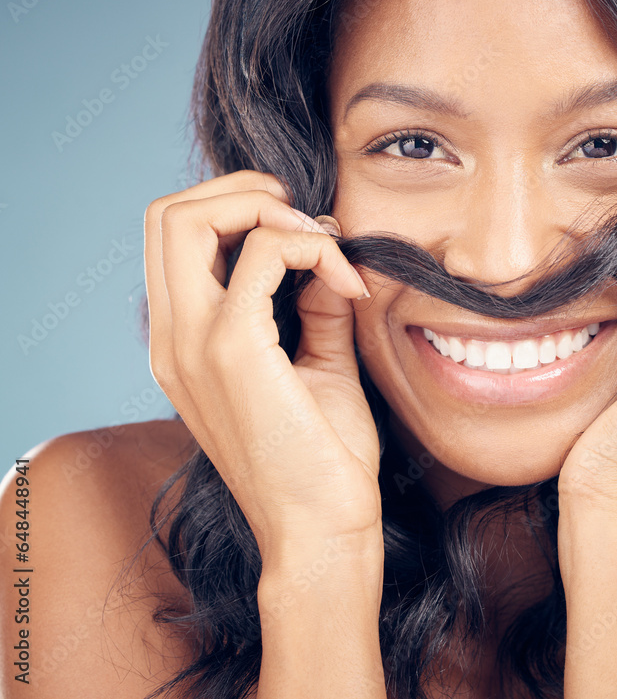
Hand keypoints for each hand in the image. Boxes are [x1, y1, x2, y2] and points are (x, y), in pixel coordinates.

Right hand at [144, 170, 381, 559]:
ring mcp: (192, 343)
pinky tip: (346, 280)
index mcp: (184, 343)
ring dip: (265, 208)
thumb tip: (326, 257)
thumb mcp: (317, 366)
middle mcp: (172, 339)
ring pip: (187, 216)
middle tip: (307, 220)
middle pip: (166, 213)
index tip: (308, 238)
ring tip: (323, 243)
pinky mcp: (231, 349)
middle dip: (241, 191)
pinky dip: (307, 246)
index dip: (237, 211)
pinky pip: (259, 253)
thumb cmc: (323, 460)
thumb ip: (312, 308)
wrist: (322, 529)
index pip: (173, 238)